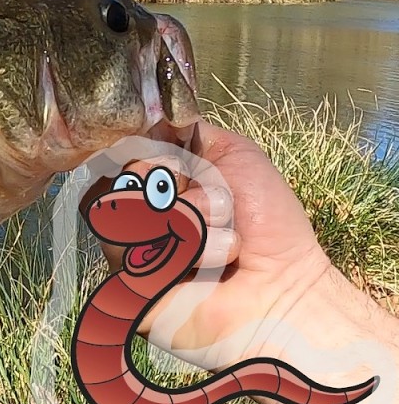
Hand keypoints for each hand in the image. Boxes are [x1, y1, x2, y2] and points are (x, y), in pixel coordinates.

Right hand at [89, 119, 336, 367]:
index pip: (120, 148)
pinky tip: (209, 265)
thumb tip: (151, 114)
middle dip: (176, 184)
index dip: (149, 151)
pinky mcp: (124, 285)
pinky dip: (181, 250)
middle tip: (219, 206)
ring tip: (223, 242)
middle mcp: (134, 213)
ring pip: (121, 210)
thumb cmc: (269, 227)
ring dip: (186, 219)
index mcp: (156, 181)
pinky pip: (127, 250)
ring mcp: (126, 248)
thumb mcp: (235, 155)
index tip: (180, 162)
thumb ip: (189, 130)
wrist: (285, 289)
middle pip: (117, 175)